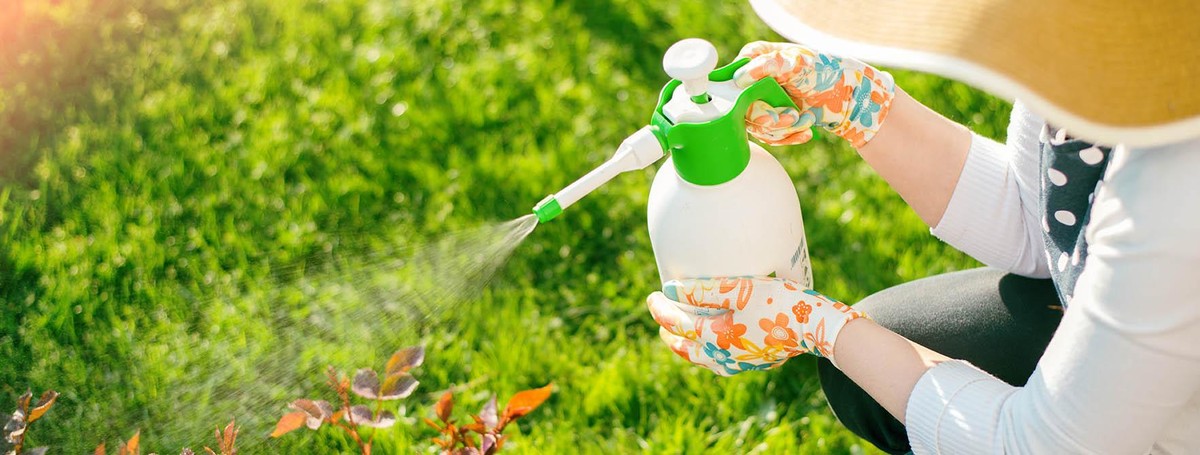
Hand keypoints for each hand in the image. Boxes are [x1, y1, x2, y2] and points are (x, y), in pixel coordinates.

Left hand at [646, 277, 865, 375]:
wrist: (817, 326)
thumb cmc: (778, 302)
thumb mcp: (739, 289)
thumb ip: (702, 290)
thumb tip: (670, 289)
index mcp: (716, 338)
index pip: (677, 324)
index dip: (661, 309)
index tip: (653, 295)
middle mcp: (724, 357)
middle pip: (685, 348)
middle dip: (669, 331)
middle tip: (661, 315)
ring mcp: (740, 364)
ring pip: (702, 359)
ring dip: (686, 345)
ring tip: (679, 333)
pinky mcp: (754, 363)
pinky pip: (719, 361)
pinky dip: (706, 351)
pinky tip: (712, 343)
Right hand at [733, 42, 895, 147]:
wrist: (848, 96)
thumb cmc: (825, 71)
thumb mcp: (797, 63)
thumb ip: (768, 65)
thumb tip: (740, 77)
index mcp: (754, 59)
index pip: (732, 80)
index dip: (743, 97)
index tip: (762, 103)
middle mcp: (754, 80)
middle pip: (742, 109)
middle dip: (769, 118)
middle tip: (791, 116)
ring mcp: (762, 101)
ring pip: (756, 127)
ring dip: (782, 129)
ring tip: (804, 121)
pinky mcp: (771, 120)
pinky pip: (768, 137)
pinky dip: (788, 137)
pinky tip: (805, 132)